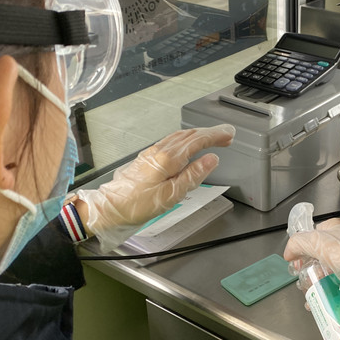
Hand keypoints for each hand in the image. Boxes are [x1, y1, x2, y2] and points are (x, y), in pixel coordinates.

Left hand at [76, 124, 234, 251]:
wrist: (110, 207)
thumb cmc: (138, 204)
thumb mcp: (171, 195)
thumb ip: (193, 175)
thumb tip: (211, 160)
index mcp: (168, 159)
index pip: (197, 141)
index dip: (215, 136)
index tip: (229, 134)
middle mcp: (160, 151)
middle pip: (189, 135)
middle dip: (210, 133)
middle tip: (227, 134)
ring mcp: (152, 153)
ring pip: (180, 136)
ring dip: (198, 134)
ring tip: (212, 137)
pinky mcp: (147, 158)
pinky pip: (171, 141)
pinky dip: (186, 139)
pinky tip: (188, 143)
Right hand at [283, 218, 339, 325]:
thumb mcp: (320, 243)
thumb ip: (299, 243)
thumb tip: (289, 253)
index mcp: (339, 230)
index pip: (315, 233)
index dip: (302, 246)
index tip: (295, 261)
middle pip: (320, 256)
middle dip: (308, 270)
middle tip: (303, 281)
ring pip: (329, 273)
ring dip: (317, 285)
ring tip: (311, 297)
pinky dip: (330, 295)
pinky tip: (325, 303)